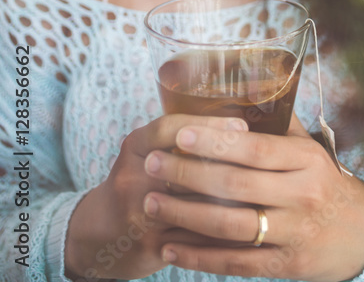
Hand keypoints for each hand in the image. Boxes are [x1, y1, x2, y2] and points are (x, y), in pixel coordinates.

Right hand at [64, 113, 250, 280]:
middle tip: (261, 160)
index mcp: (134, 147)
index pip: (169, 128)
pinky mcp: (150, 246)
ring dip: (232, 200)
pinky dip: (224, 231)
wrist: (97, 233)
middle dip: (228, 162)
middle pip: (186, 167)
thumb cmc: (136, 181)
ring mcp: (139, 215)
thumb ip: (179, 136)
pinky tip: (250, 223)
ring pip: (195, 205)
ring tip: (264, 191)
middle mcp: (132, 178)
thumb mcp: (145, 150)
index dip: (207, 125)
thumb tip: (238, 120)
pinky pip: (196, 239)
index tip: (241, 125)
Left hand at [141, 111, 363, 281]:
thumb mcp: (310, 149)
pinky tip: (170, 247)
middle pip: (236, 185)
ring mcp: (294, 233)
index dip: (216, 141)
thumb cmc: (324, 182)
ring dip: (185, 216)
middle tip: (152, 163)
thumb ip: (278, 126)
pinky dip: (199, 257)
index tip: (180, 133)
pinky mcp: (286, 265)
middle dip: (188, 174)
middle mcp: (302, 195)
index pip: (256, 148)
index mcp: (306, 160)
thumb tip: (241, 87)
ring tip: (151, 203)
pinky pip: (235, 262)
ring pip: (231, 225)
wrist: (362, 235)